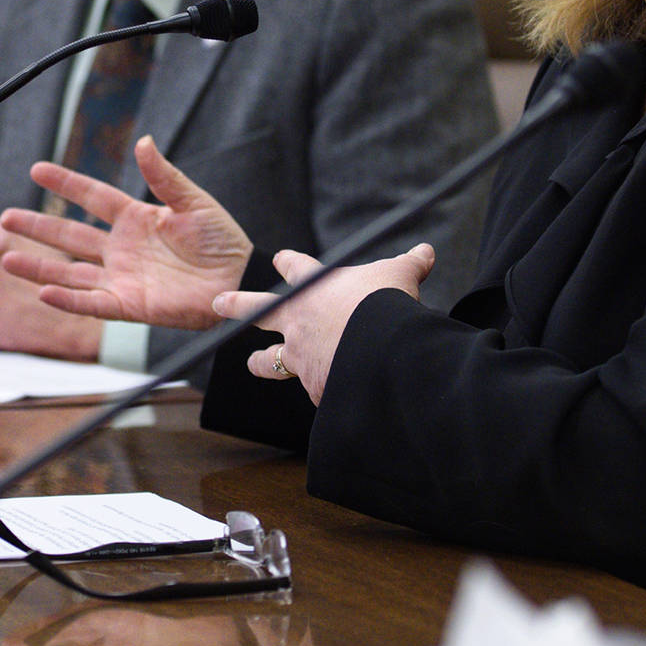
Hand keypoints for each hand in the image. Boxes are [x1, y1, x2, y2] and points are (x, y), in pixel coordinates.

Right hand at [0, 137, 252, 330]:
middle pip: (70, 236)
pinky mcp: (129, 306)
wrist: (241, 280)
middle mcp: (122, 248)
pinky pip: (92, 303)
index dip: (65, 183)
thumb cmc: (222, 241)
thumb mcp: (193, 202)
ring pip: (70, 272)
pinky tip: (44, 292)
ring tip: (7, 256)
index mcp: (136, 218)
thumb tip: (143, 142)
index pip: (92, 197)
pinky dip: (68, 299)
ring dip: (39, 266)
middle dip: (38, 227)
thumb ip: (164, 176)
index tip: (37, 169)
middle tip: (5, 218)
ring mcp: (122, 278)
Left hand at [214, 243, 434, 401]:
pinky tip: (324, 395)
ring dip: (260, 362)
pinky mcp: (313, 385)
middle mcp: (297, 320)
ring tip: (252, 363)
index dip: (289, 262)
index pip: (295, 267)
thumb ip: (409, 264)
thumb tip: (427, 250)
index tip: (279, 258)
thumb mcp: (398, 276)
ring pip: (270, 360)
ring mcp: (299, 354)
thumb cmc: (383, 302)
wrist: (377, 347)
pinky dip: (320, 390)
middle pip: (257, 311)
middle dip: (237, 306)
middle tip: (218, 303)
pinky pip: (314, 389)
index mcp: (312, 287)